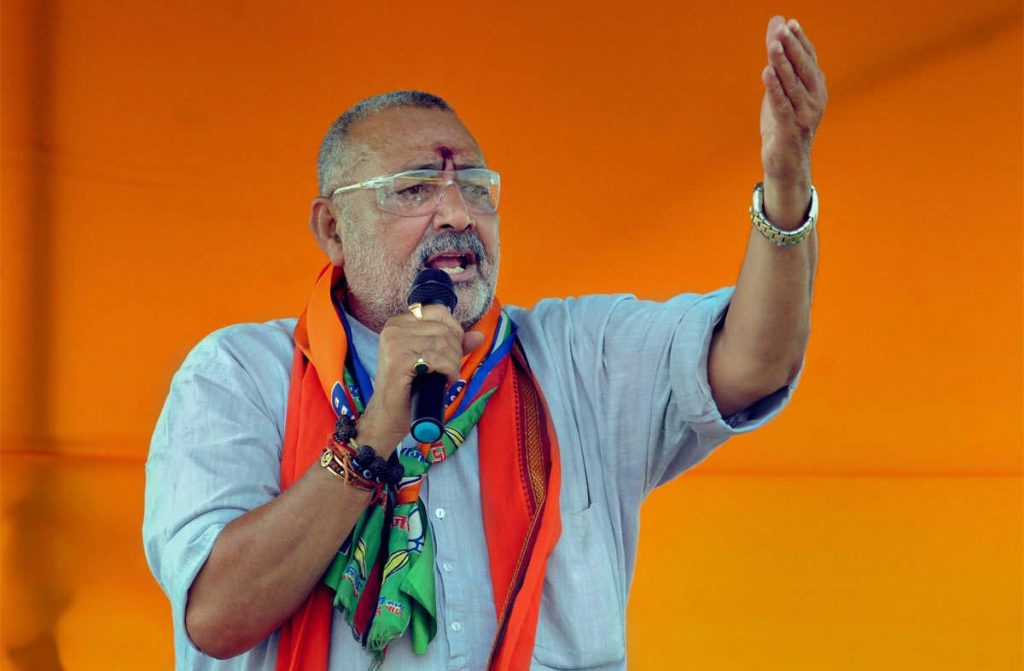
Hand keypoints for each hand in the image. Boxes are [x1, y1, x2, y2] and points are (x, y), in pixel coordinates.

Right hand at [355, 305, 484, 454]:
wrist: (389, 415)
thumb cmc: (409, 388)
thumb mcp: (432, 361)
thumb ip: (454, 345)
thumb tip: (479, 336)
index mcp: (399, 323)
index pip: (439, 312)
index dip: (454, 331)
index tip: (453, 351)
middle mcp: (394, 329)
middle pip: (443, 329)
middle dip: (456, 351)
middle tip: (451, 369)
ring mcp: (394, 343)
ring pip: (442, 344)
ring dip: (453, 363)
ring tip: (448, 376)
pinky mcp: (399, 360)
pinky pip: (438, 359)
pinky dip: (449, 370)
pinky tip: (446, 381)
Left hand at [759, 16, 826, 187]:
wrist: (786, 163)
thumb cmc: (784, 124)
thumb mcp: (780, 90)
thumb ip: (778, 60)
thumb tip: (775, 26)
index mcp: (816, 88)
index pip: (809, 59)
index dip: (800, 41)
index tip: (790, 23)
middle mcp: (815, 99)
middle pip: (804, 68)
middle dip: (793, 48)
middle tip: (782, 29)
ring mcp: (804, 115)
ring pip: (792, 84)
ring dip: (782, 63)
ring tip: (773, 44)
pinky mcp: (789, 129)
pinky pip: (781, 105)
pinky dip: (774, 88)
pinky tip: (766, 72)